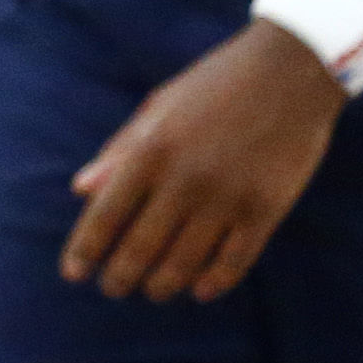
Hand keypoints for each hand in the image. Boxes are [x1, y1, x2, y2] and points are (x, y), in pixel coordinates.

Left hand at [61, 21, 342, 302]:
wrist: (290, 70)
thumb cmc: (214, 86)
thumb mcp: (158, 107)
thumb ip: (119, 151)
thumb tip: (80, 190)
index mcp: (151, 150)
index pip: (106, 214)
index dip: (85, 250)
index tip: (73, 274)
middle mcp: (185, 179)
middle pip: (141, 248)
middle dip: (120, 277)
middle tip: (112, 289)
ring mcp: (227, 197)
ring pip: (185, 263)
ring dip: (163, 285)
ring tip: (152, 291)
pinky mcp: (266, 210)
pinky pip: (234, 261)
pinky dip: (214, 282)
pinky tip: (200, 290)